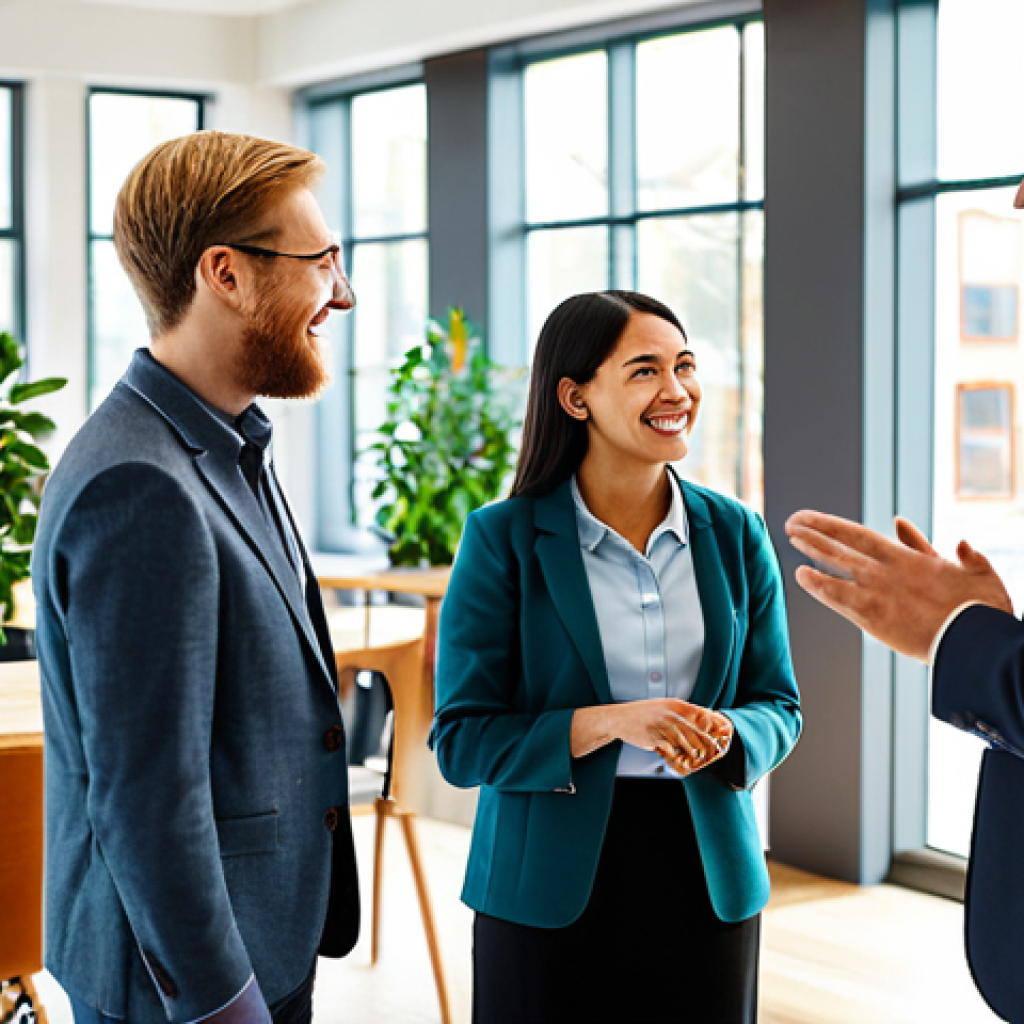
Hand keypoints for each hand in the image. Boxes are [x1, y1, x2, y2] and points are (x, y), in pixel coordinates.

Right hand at [571, 700, 731, 772]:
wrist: (619, 719)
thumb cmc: (643, 715)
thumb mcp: (662, 708)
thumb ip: (679, 715)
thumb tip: (698, 726)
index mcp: (675, 704)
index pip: (702, 714)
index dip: (713, 726)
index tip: (721, 735)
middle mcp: (671, 713)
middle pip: (696, 731)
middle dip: (705, 744)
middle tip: (710, 752)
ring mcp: (662, 725)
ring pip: (685, 742)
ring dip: (692, 751)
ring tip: (696, 756)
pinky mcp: (654, 737)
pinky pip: (670, 749)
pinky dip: (675, 756)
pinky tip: (677, 758)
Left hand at [786, 510, 1012, 661]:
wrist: (977, 641)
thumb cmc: (978, 609)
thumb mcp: (966, 569)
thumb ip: (928, 548)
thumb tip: (903, 524)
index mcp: (905, 558)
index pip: (859, 535)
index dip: (831, 525)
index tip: (811, 518)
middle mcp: (885, 570)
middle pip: (840, 545)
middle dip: (814, 532)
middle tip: (792, 522)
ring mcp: (876, 592)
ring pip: (835, 564)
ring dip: (811, 549)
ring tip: (790, 537)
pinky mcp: (872, 616)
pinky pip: (837, 597)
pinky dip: (818, 584)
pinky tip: (801, 574)